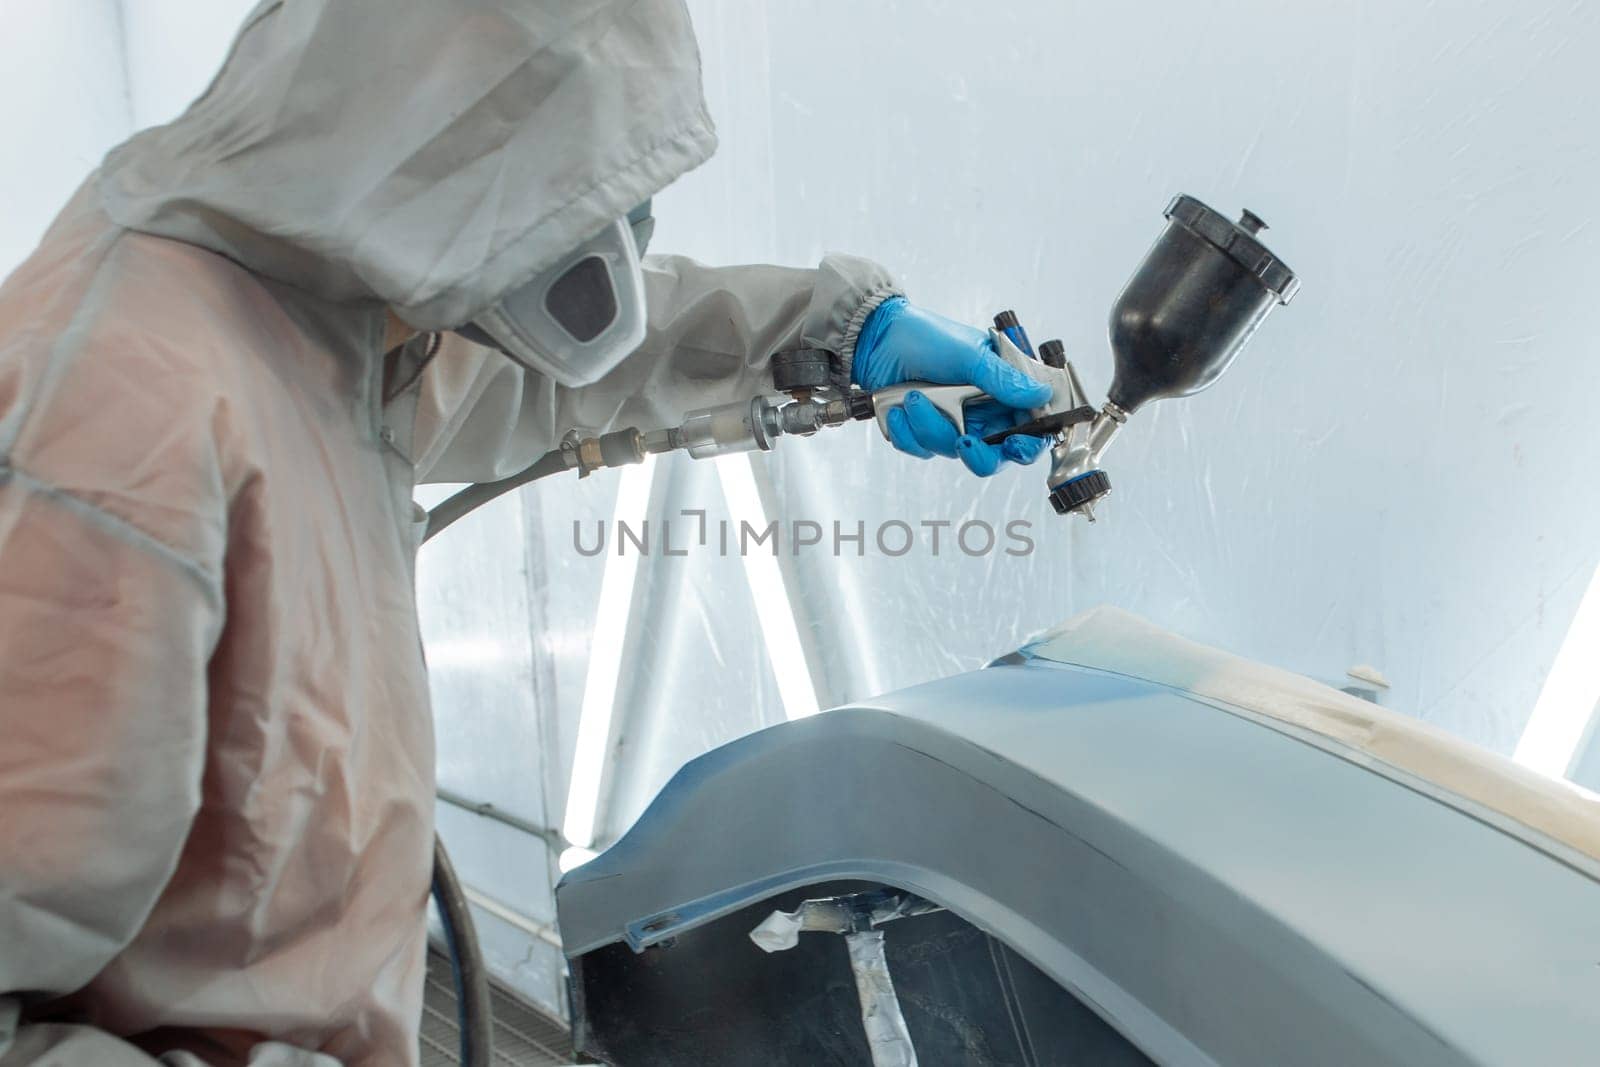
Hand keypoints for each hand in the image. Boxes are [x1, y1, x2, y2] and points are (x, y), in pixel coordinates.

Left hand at [851, 297, 1051, 475]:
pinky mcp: (923, 430)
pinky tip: (899, 407)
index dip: (1028, 443)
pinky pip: (920, 448)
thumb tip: (1042, 395)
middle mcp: (980, 409)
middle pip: (994, 453)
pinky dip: (907, 430)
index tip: (1016, 445)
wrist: (873, 339)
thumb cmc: (924, 336)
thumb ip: (1005, 380)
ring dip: (929, 427)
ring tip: (914, 396)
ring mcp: (951, 422)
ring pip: (951, 451)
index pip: (1028, 425)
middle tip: (964, 443)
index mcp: (1001, 388)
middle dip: (978, 454)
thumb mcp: (970, 355)